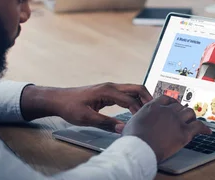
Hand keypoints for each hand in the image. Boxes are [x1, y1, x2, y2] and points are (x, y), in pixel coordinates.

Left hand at [21, 83, 152, 132]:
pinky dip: (134, 100)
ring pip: (133, 90)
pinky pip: (126, 93)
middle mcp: (112, 86)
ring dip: (142, 99)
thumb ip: (106, 123)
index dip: (138, 111)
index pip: (130, 99)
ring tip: (149, 111)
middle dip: (147, 98)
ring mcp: (111, 88)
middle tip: (155, 111)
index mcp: (107, 91)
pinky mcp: (108, 92)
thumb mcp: (86, 118)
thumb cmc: (70, 107)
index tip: (143, 122)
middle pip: (137, 88)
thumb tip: (123, 128)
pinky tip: (136, 110)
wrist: (59, 99)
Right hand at [123, 95, 211, 161]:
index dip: (172, 103)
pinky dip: (204, 129)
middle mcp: (167, 110)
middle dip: (181, 111)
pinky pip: (198, 127)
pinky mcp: (184, 133)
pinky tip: (207, 131)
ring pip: (190, 113)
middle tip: (183, 117)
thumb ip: (133, 122)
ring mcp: (176, 121)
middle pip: (179, 106)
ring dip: (191, 117)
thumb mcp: (129, 125)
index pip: (167, 99)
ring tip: (192, 121)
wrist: (138, 149)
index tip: (174, 106)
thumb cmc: (131, 140)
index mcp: (153, 106)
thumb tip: (121, 126)